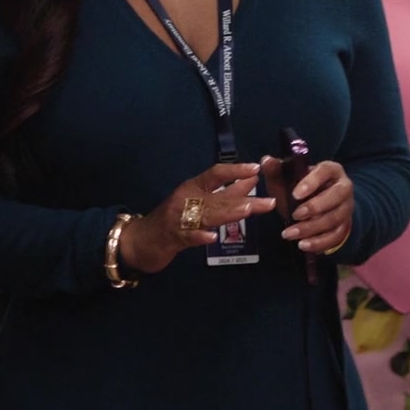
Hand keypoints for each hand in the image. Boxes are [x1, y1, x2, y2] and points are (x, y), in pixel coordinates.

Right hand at [119, 162, 273, 275]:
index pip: (215, 173)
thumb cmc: (173, 219)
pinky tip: (211, 236)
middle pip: (218, 197)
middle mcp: (185, 199)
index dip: (235, 170)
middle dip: (244, 199)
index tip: (256, 168)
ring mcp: (178, 219)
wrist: (140, 240)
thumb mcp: (197, 202)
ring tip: (247, 210)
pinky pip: (188, 236)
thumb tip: (252, 180)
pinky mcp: (172, 238)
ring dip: (227, 213)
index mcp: (192, 187)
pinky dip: (199, 236)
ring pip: (207, 215)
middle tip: (269, 201)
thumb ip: (224, 193)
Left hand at [263, 157, 352, 253]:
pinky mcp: (345, 226)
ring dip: (312, 228)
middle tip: (294, 215)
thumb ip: (276, 169)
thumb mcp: (287, 177)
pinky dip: (320, 243)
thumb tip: (266, 160)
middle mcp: (344, 187)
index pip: (325, 171)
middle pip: (336, 196)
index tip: (295, 194)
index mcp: (331, 170)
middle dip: (315, 207)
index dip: (311, 182)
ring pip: (334, 219)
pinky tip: (303, 245)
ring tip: (290, 234)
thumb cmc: (301, 187)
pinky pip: (336, 236)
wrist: (318, 203)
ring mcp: (346, 208)